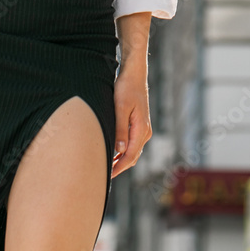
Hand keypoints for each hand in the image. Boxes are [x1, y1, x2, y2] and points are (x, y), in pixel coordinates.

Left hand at [111, 64, 151, 178]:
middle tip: (104, 175)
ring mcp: (143, 128)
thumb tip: (119, 151)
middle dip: (120, 167)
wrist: (134, 75)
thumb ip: (120, 129)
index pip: (130, 156)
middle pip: (133, 156)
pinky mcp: (139, 124)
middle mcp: (145, 131)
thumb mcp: (120, 108)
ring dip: (121, 160)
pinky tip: (113, 152)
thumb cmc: (126, 88)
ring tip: (106, 166)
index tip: (107, 175)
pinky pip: (132, 143)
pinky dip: (124, 151)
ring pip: (133, 150)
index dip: (119, 167)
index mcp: (141, 129)